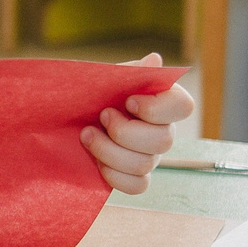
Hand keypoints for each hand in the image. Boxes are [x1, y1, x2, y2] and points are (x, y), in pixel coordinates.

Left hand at [81, 53, 196, 194]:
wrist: (64, 118)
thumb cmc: (90, 94)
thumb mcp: (105, 78)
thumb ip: (129, 72)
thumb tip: (155, 60)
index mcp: (161, 102)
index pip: (183, 107)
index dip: (157, 108)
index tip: (128, 101)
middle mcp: (162, 130)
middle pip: (164, 141)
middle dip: (125, 132)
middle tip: (102, 116)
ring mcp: (150, 156)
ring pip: (145, 164)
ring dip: (109, 151)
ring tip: (87, 135)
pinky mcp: (135, 177)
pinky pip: (137, 185)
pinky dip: (113, 175)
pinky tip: (95, 161)